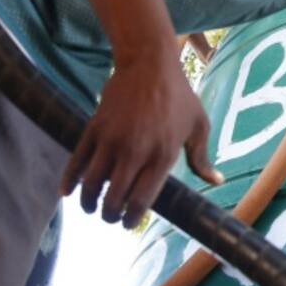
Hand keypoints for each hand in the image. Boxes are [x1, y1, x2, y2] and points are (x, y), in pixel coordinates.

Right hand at [59, 47, 223, 227]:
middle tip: (110, 217)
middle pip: (114, 198)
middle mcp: (136, 151)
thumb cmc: (179, 96)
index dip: (131, 218)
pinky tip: (67, 192)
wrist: (149, 63)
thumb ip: (201, 158)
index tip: (128, 223)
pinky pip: (76, 161)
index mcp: (163, 155)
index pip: (141, 200)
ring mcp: (112, 139)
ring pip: (91, 184)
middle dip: (109, 215)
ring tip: (91, 207)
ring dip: (88, 203)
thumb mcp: (199, 125)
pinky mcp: (94, 128)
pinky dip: (68, 181)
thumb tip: (217, 180)